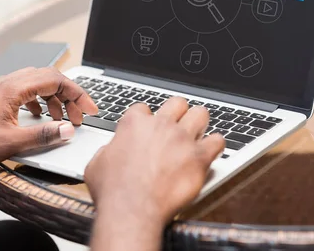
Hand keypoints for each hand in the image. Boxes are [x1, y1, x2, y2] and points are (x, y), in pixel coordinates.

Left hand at [0, 67, 97, 166]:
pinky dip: (39, 101)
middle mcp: (9, 82)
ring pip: (37, 83)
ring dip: (54, 99)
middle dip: (69, 96)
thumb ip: (43, 135)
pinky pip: (25, 90)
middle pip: (50, 77)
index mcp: (15, 88)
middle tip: (79, 116)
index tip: (90, 109)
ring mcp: (1, 87)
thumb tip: (68, 130)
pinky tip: (38, 117)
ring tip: (61, 119)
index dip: (78, 94)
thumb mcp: (11, 142)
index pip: (57, 80)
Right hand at [84, 98, 224, 227]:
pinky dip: (215, 145)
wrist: (131, 210)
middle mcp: (161, 126)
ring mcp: (182, 139)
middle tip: (177, 127)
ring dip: (199, 123)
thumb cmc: (113, 191)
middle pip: (177, 103)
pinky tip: (210, 152)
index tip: (148, 131)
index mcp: (135, 124)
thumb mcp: (96, 165)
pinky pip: (218, 140)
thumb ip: (107, 151)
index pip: (144, 108)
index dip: (147, 120)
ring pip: (201, 113)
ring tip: (197, 134)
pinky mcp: (199, 157)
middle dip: (178, 113)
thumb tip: (110, 151)